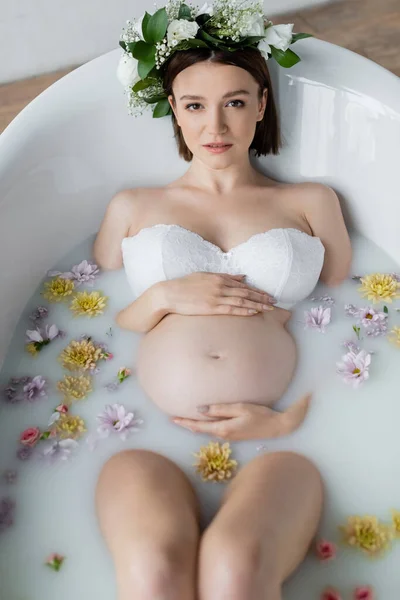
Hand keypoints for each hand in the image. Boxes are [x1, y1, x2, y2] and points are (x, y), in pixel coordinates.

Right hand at [160, 272, 275, 317]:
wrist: (169, 294)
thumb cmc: (185, 285)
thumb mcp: (205, 276)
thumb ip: (225, 276)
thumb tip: (242, 277)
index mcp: (219, 278)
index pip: (243, 285)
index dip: (257, 290)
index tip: (268, 295)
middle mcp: (220, 286)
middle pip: (246, 292)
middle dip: (262, 297)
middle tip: (275, 302)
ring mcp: (216, 297)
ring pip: (242, 300)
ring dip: (257, 304)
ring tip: (269, 308)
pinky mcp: (211, 307)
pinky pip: (232, 309)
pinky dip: (244, 310)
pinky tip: (254, 312)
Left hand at [170, 393, 311, 440]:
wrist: (277, 427)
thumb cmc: (260, 415)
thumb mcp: (240, 408)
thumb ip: (220, 409)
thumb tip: (201, 409)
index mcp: (223, 428)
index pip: (198, 425)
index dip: (185, 422)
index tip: (172, 419)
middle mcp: (223, 435)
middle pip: (200, 430)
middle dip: (186, 424)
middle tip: (172, 419)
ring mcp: (229, 436)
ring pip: (206, 431)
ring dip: (194, 425)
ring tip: (183, 420)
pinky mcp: (234, 434)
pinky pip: (214, 430)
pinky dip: (204, 426)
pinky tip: (202, 422)